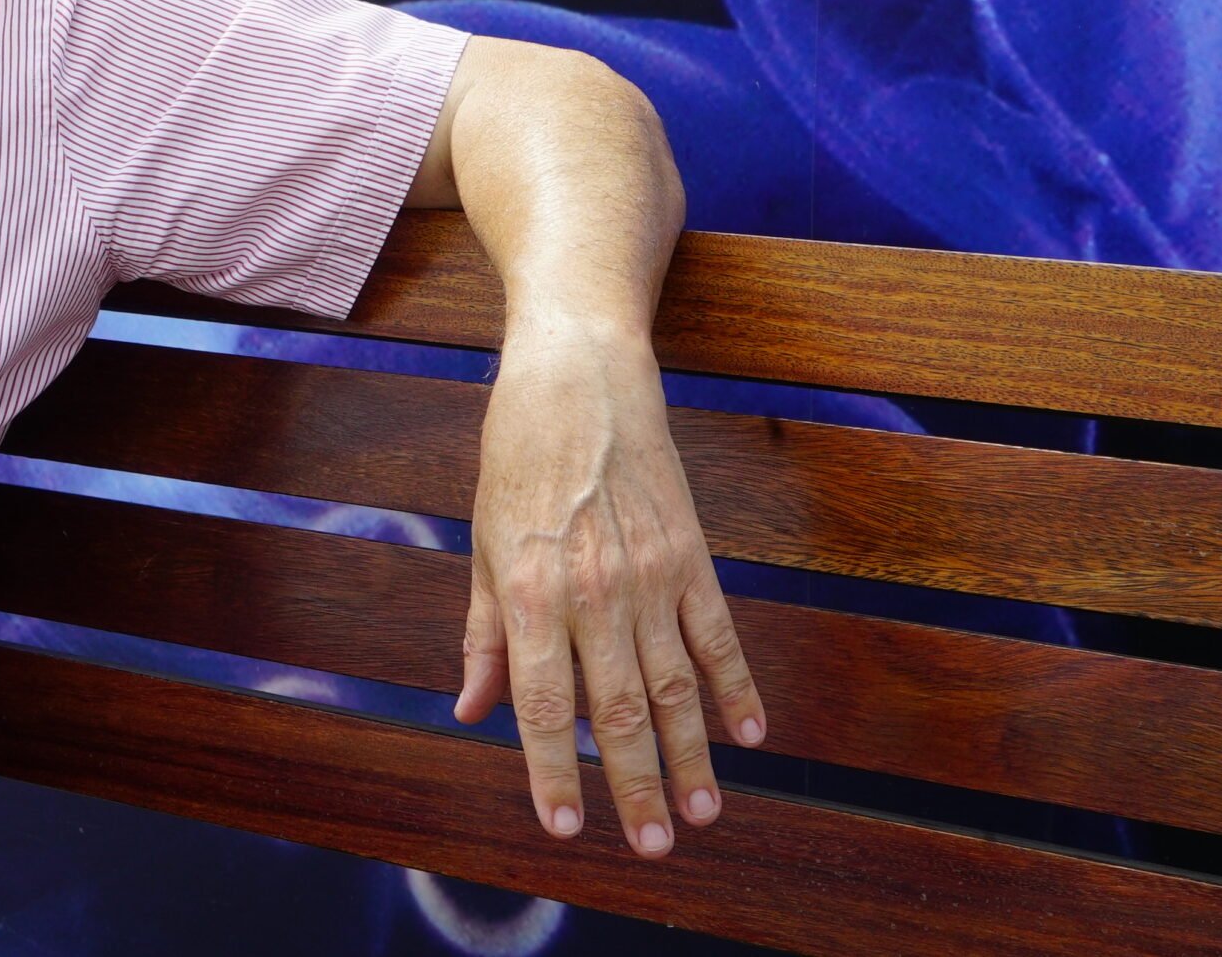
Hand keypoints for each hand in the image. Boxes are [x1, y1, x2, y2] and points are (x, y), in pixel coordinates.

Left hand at [452, 331, 765, 856]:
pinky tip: (749, 735)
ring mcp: (649, 576)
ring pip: (675, 687)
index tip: (564, 827)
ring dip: (690, 757)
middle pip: (619, 711)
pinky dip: (736, 688)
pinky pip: (718, 636)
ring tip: (701, 814)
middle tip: (651, 847)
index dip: (553, 771)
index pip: (544, 704)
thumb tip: (472, 710)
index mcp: (530, 591)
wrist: (579, 375)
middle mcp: (592, 592)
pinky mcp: (691, 555)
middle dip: (634, 787)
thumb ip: (483, 632)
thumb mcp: (482, 541)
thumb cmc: (516, 458)